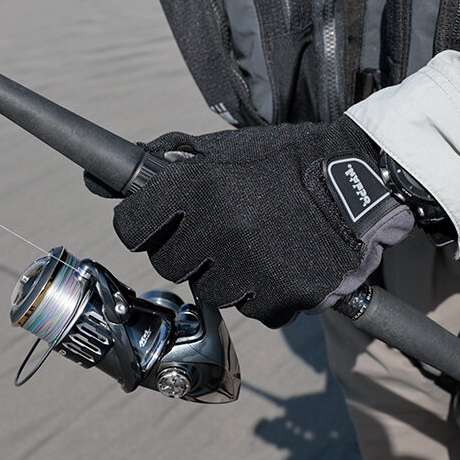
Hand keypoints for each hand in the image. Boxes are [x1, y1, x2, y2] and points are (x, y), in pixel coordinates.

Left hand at [94, 116, 413, 326]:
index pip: (131, 227)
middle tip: (220, 233)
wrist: (362, 182)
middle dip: (188, 251)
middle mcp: (220, 229)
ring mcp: (253, 267)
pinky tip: (282, 266)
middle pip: (168, 265)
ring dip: (227, 276)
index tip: (156, 225)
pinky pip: (254, 311)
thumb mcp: (229, 148)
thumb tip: (97, 180)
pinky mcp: (285, 295)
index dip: (142, 226)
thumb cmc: (290, 162)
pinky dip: (265, 295)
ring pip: (210, 293)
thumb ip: (168, 160)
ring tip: (258, 248)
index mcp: (199, 186)